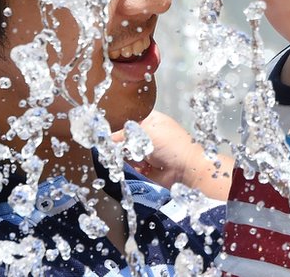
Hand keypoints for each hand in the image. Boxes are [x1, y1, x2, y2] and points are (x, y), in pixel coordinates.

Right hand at [113, 110, 232, 198]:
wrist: (187, 171)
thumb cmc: (172, 146)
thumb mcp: (144, 133)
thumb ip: (121, 135)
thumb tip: (103, 138)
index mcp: (149, 120)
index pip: (127, 118)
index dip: (116, 123)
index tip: (102, 128)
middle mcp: (146, 135)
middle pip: (122, 137)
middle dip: (117, 142)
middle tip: (110, 145)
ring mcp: (144, 152)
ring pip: (123, 153)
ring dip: (120, 156)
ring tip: (120, 157)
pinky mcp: (142, 168)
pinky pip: (127, 167)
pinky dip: (125, 168)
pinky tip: (127, 167)